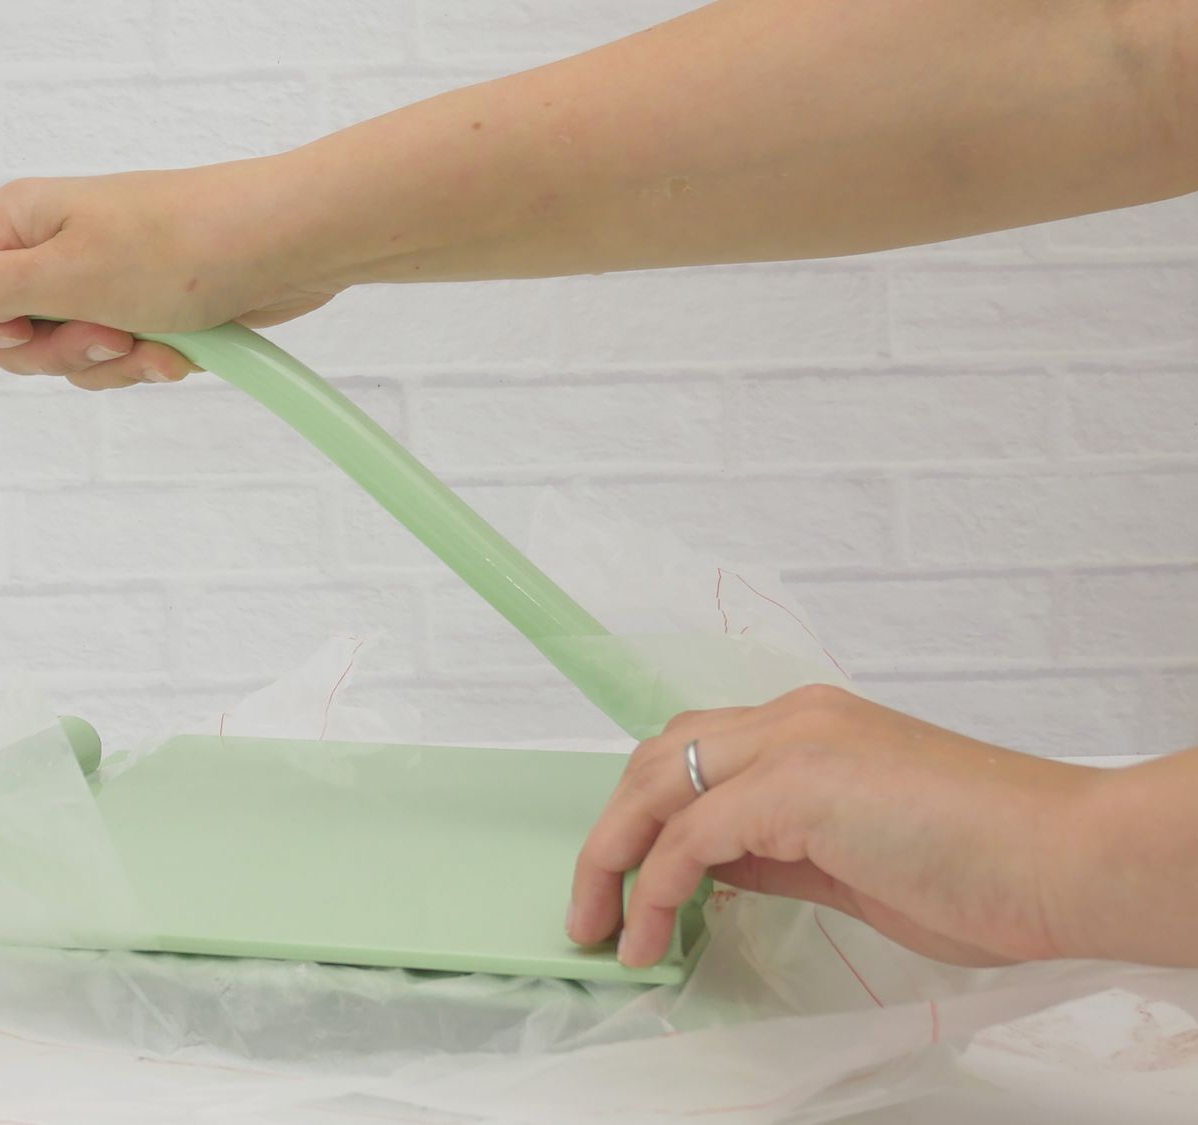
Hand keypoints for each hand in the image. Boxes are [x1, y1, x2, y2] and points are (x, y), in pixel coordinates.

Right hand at [0, 158, 345, 390]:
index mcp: (20, 223)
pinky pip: (121, 361)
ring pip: (70, 358)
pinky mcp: (145, 312)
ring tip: (154, 339)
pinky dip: (149, 364)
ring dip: (112, 364)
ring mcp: (102, 283)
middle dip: (61, 353)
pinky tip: (181, 351)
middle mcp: (54, 249)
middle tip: (107, 331)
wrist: (284, 247)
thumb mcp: (67, 273)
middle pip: (9, 338)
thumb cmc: (180, 247)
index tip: (22, 329)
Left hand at [568, 684, 1109, 967]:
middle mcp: (791, 719)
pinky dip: (655, 888)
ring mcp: (792, 744)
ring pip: (656, 787)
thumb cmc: (985, 863)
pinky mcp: (794, 786)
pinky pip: (689, 838)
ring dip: (612, 860)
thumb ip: (779, 850)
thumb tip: (715, 869)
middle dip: (609, 833)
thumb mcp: (853, 856)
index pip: (694, 750)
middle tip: (591, 904)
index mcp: (810, 724)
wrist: (1064, 859)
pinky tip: (650, 936)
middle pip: (657, 759)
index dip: (645, 810)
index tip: (623, 874)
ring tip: (601, 928)